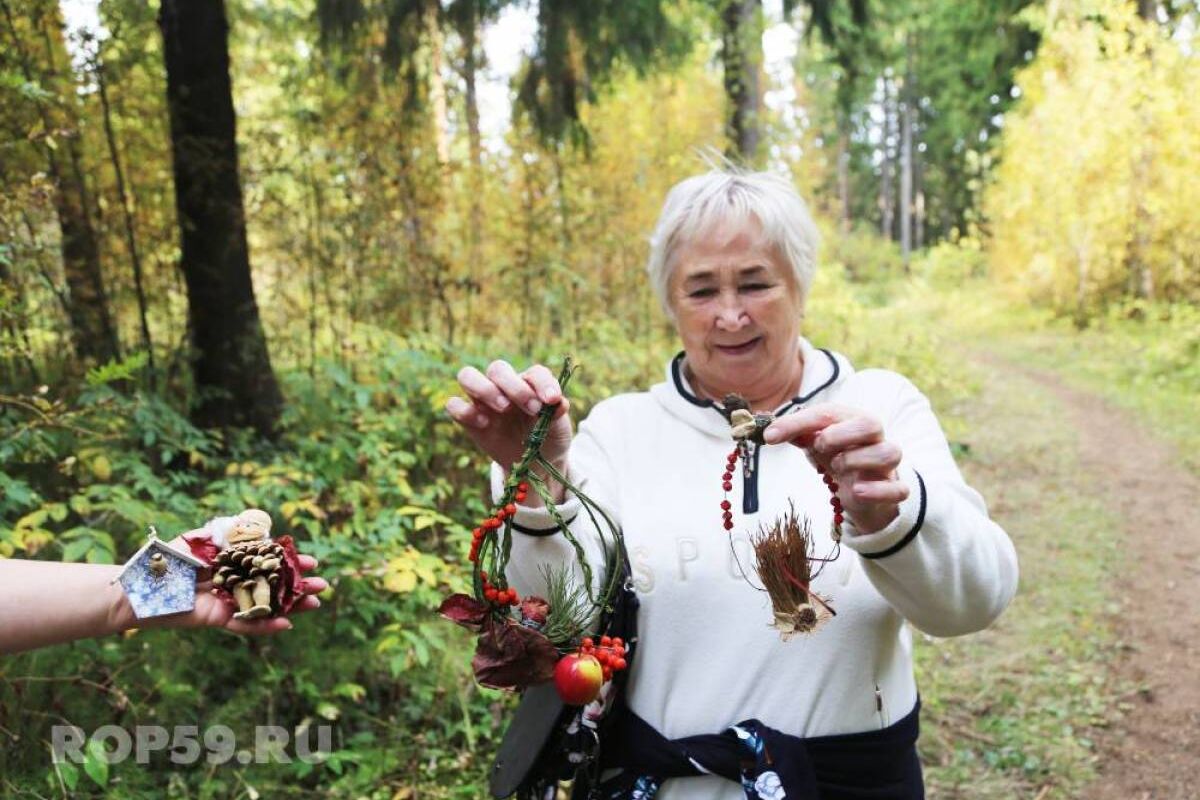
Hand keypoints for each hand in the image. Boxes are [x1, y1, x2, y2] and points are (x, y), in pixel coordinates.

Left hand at [130, 539, 325, 635]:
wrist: (143, 584)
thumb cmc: (168, 559)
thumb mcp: (201, 539)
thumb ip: (229, 536)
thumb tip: (261, 532)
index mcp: (232, 562)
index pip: (269, 562)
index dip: (290, 562)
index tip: (311, 561)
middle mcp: (234, 582)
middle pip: (273, 585)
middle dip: (298, 585)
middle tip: (322, 585)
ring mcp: (228, 602)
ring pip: (266, 605)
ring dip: (291, 606)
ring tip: (315, 604)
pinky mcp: (218, 619)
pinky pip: (246, 624)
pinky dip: (265, 626)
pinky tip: (287, 624)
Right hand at [445, 361, 571, 502]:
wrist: (533, 464)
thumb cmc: (546, 438)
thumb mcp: (558, 428)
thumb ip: (557, 413)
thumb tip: (559, 402)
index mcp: (530, 383)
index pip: (534, 372)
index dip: (543, 383)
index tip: (552, 400)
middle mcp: (504, 386)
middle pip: (498, 368)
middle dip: (514, 387)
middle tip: (532, 409)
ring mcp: (483, 400)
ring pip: (467, 375)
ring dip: (484, 389)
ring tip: (504, 408)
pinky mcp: (469, 418)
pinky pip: (454, 404)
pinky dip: (464, 410)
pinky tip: (485, 424)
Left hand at [763, 403, 907, 533]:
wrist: (863, 491)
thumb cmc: (838, 458)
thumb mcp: (816, 444)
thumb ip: (796, 433)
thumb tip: (768, 429)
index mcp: (852, 421)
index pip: (829, 413)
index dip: (798, 422)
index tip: (770, 435)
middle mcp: (874, 439)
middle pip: (871, 423)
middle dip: (841, 433)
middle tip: (819, 446)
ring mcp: (887, 466)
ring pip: (890, 452)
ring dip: (858, 459)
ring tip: (838, 468)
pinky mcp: (894, 490)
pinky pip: (899, 489)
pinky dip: (878, 490)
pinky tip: (857, 491)